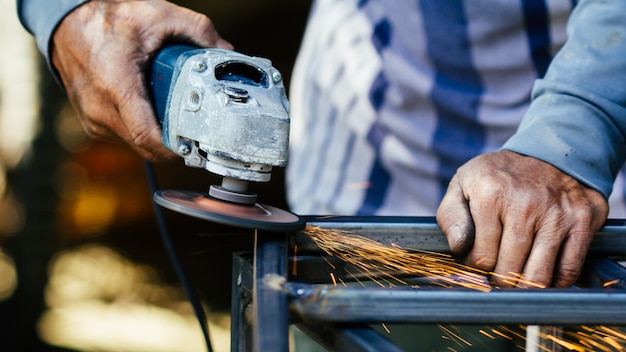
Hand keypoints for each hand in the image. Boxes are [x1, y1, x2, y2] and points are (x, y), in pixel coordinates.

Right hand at [51, 0, 232, 160]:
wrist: (66, 23)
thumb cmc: (106, 19)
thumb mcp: (157, 16)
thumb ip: (197, 30)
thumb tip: (226, 50)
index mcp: (116, 86)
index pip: (147, 137)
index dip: (176, 149)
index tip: (196, 146)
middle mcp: (101, 110)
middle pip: (147, 146)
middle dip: (174, 142)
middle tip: (195, 129)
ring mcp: (94, 120)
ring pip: (137, 144)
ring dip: (158, 134)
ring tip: (171, 112)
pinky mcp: (93, 123)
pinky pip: (125, 136)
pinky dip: (143, 127)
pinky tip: (151, 108)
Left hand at [436, 150, 607, 287]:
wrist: (549, 153)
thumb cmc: (498, 176)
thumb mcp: (463, 184)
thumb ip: (452, 217)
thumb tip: (459, 248)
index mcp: (490, 194)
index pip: (481, 257)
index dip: (477, 267)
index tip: (479, 262)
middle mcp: (524, 204)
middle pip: (509, 270)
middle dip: (500, 280)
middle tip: (498, 276)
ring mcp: (556, 214)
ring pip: (538, 275)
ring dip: (525, 286)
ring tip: (517, 280)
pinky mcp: (582, 221)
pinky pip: (568, 269)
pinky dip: (556, 283)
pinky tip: (544, 276)